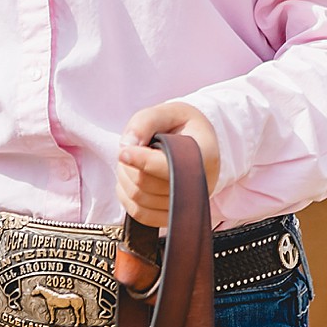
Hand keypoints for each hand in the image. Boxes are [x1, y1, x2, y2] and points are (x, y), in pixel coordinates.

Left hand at [116, 101, 220, 230]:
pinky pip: (143, 215)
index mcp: (203, 155)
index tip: (123, 151)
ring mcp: (187, 204)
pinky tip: (128, 182)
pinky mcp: (173, 216)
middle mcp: (199, 185)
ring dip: (125, 181)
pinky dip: (127, 199)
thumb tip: (126, 146)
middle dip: (128, 167)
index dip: (141, 160)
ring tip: (129, 163)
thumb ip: (146, 122)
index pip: (166, 166)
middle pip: (147, 184)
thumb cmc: (181, 126)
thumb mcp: (168, 111)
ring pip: (141, 200)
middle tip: (126, 151)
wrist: (197, 142)